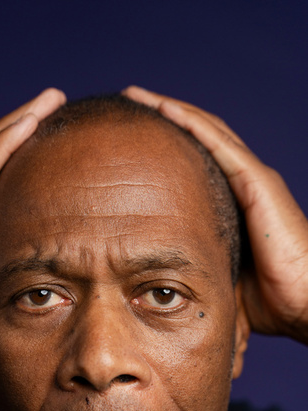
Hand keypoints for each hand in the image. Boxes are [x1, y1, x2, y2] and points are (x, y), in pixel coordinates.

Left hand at [122, 86, 307, 343]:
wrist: (305, 305)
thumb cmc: (267, 299)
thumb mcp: (215, 276)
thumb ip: (190, 268)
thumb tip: (150, 288)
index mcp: (232, 202)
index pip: (193, 160)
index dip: (165, 143)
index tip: (130, 136)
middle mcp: (242, 183)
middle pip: (198, 137)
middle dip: (164, 116)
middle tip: (130, 102)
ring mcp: (253, 180)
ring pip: (207, 132)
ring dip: (172, 110)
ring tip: (138, 96)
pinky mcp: (259, 184)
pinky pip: (221, 146)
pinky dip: (193, 125)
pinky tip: (166, 110)